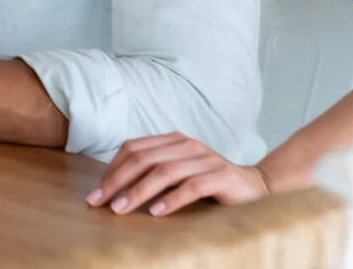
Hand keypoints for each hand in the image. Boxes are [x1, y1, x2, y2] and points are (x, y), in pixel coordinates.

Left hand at [88, 133, 269, 216]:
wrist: (256, 188)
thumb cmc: (208, 183)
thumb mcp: (177, 174)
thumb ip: (152, 174)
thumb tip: (112, 189)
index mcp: (173, 140)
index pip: (133, 148)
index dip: (111, 168)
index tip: (96, 191)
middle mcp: (187, 145)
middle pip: (143, 159)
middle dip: (117, 180)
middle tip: (99, 201)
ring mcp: (206, 159)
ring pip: (164, 172)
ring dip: (138, 191)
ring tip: (121, 209)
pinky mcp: (222, 176)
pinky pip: (191, 186)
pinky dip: (171, 199)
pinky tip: (156, 212)